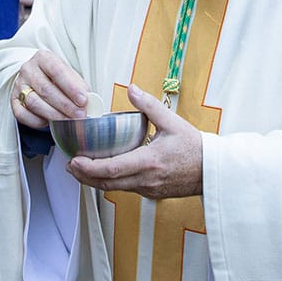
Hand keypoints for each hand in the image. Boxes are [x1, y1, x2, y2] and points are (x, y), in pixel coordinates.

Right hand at [11, 49, 89, 129]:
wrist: (35, 76)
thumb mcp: (69, 74)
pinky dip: (37, 121)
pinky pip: (22, 114)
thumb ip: (78, 85)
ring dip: (54, 115)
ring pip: (34, 103)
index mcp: (44, 58)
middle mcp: (28, 69)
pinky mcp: (13, 101)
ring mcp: (18, 85)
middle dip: (65, 105)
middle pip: (46, 89)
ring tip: (69, 122)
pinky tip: (49, 123)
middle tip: (80, 115)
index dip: (71, 87)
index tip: (83, 100)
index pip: (57, 71)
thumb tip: (90, 102)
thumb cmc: (56, 77)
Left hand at [67, 84, 203, 199]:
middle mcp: (146, 179)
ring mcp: (148, 189)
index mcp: (149, 162)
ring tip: (79, 169)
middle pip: (107, 183)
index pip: (112, 169)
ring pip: (114, 188)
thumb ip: (149, 105)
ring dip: (94, 180)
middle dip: (84, 176)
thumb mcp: (172, 122)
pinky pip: (125, 189)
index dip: (89, 167)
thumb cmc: (195, 147)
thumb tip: (131, 88)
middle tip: (69, 165)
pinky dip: (110, 182)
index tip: (74, 161)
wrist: (213, 171)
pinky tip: (103, 172)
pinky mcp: (151, 192)